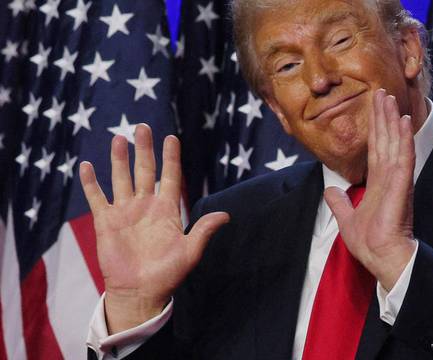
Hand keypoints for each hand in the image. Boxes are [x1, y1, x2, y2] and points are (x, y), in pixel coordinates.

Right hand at [79, 124, 228, 333]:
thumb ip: (204, 230)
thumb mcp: (190, 252)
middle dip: (144, 149)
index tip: (172, 138)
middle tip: (142, 127)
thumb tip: (226, 215)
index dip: (171, 158)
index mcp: (166, 210)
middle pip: (144, 171)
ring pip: (121, 178)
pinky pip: (97, 198)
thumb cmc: (168, 274)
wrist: (141, 293)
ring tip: (118, 138)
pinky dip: (91, 183)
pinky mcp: (106, 222)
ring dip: (119, 159)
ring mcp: (125, 212)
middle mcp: (145, 206)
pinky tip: (87, 166)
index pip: (170, 177)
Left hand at [324, 89, 416, 290]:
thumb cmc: (368, 242)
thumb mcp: (346, 218)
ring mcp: (396, 179)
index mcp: (377, 182)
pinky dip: (404, 139)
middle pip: (384, 139)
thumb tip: (330, 190)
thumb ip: (339, 203)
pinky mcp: (402, 185)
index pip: (375, 148)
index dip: (374, 127)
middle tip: (382, 91)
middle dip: (382, 116)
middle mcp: (388, 177)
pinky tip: (403, 121)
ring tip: (390, 98)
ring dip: (392, 120)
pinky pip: (403, 157)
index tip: (374, 107)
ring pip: (394, 142)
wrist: (380, 257)